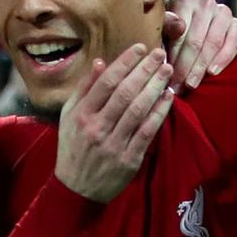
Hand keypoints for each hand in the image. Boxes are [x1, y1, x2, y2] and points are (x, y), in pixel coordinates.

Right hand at [55, 44, 173, 201]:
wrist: (76, 188)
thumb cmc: (73, 147)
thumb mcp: (69, 116)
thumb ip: (85, 89)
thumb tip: (101, 62)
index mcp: (81, 115)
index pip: (106, 82)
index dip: (125, 62)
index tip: (140, 48)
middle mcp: (97, 128)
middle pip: (125, 93)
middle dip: (145, 70)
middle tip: (160, 54)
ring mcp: (114, 144)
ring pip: (139, 110)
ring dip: (155, 87)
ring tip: (167, 70)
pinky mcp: (129, 159)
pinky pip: (148, 131)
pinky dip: (159, 112)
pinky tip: (168, 97)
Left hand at [163, 0, 236, 89]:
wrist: (189, 22)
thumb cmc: (169, 27)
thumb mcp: (162, 26)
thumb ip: (166, 25)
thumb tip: (180, 26)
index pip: (182, 33)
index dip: (175, 58)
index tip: (169, 78)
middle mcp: (206, 2)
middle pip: (197, 40)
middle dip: (187, 67)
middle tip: (179, 87)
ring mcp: (223, 12)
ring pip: (214, 43)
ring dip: (202, 67)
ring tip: (191, 84)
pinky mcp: (236, 23)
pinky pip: (233, 43)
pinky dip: (224, 59)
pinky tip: (213, 73)